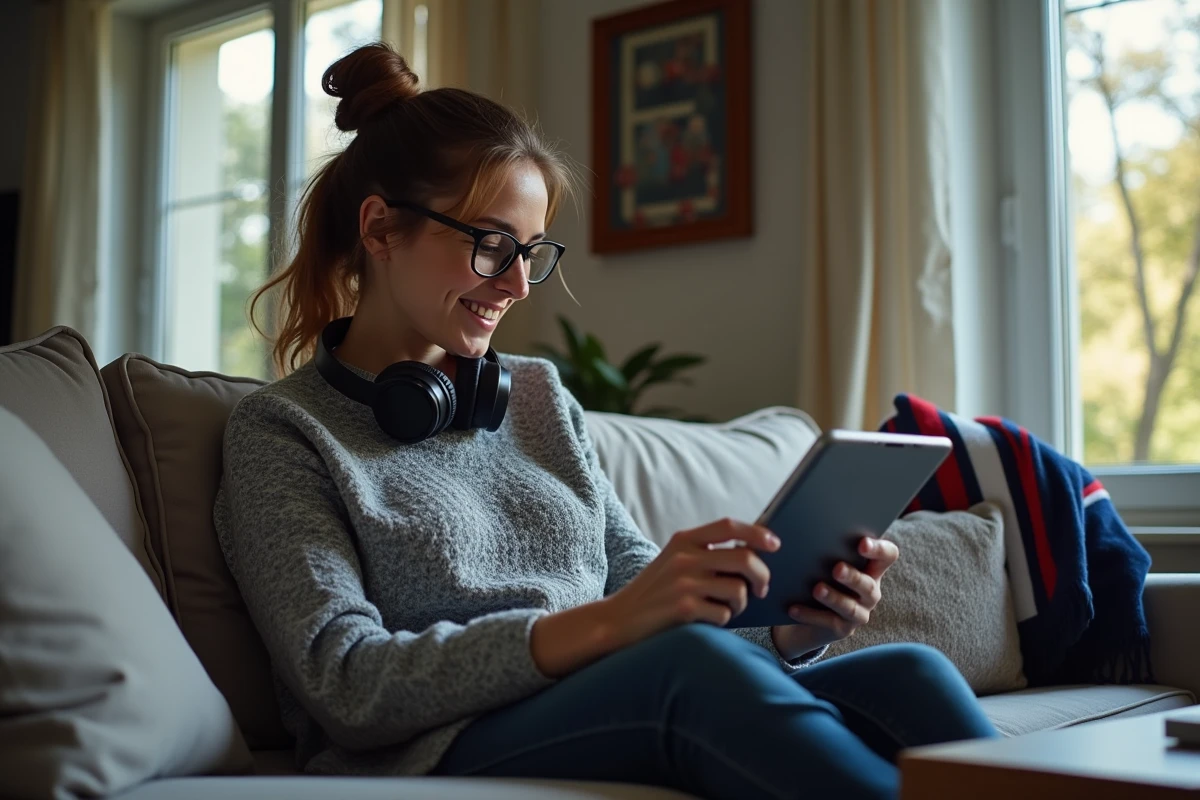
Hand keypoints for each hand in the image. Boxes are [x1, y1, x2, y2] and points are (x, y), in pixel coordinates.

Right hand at [601, 517, 778, 649]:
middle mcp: (685, 557)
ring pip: (739, 589)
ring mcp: (684, 582)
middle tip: (761, 589)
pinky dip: (722, 621)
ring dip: (739, 604)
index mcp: (684, 540)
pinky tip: (706, 621)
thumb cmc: (655, 592)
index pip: (729, 526)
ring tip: (724, 608)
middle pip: (744, 558)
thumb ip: (705, 553)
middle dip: (762, 576)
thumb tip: (752, 554)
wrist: (618, 620)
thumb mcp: (674, 561)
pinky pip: (725, 614)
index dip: (757, 533)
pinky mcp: (684, 608)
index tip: (775, 544)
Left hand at [770, 536, 899, 659]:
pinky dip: (810, 615)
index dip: (879, 550)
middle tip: (837, 568)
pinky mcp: (842, 629)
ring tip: (816, 589)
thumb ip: (821, 540)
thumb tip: (800, 516)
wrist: (804, 612)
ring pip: (851, 607)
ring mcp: (858, 612)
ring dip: (834, 597)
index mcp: (870, 567)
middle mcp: (870, 590)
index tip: (862, 544)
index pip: (888, 555)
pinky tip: (793, 608)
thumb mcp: (820, 557)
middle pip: (869, 584)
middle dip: (853, 577)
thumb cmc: (814, 574)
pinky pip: (828, 622)